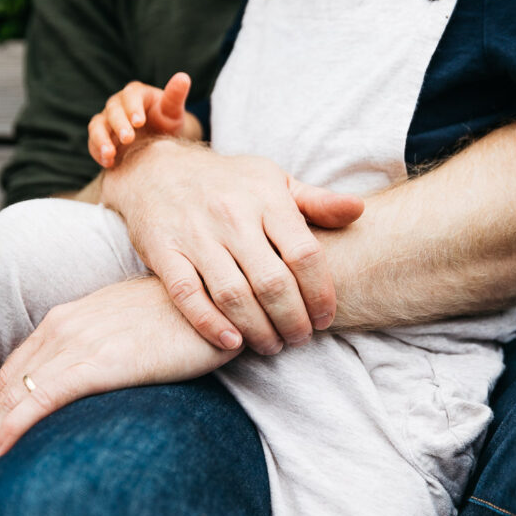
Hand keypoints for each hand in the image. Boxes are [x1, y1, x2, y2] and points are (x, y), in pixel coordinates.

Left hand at [0, 277, 238, 466]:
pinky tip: (6, 452)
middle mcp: (65, 324)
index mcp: (70, 316)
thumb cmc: (182, 317)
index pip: (20, 365)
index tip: (2, 433)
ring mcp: (78, 341)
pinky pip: (41, 399)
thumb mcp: (131, 322)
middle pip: (11, 382)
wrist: (212, 304)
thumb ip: (105, 341)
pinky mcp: (98, 362)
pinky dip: (15, 428)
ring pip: (18, 393)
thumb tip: (100, 371)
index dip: (4, 403)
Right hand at [88, 72, 193, 167]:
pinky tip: (107, 163)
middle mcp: (118, 104)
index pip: (131, 95)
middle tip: (128, 138)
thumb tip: (184, 77)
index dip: (133, 108)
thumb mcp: (173, 109)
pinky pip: (94, 143)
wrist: (159, 137)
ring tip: (109, 154)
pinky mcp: (101, 137)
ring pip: (97, 125)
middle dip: (119, 125)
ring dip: (101, 139)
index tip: (139, 122)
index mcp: (136, 93)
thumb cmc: (167, 120)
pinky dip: (98, 152)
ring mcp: (107, 120)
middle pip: (112, 110)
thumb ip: (175, 95)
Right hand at [102, 139, 364, 353]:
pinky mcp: (163, 250)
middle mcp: (231, 214)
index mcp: (266, 197)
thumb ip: (316, 201)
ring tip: (272, 345)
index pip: (304, 254)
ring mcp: (195, 233)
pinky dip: (211, 324)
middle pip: (272, 282)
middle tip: (300, 339)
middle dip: (292, 320)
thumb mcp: (273, 180)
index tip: (325, 317)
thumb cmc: (228, 182)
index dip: (320, 293)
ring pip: (233, 295)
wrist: (157, 170)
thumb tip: (358, 211)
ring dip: (258, 329)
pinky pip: (188, 295)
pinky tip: (233, 342)